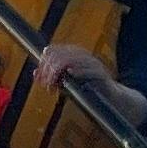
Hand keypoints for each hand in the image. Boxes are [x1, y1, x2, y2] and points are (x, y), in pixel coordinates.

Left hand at [27, 42, 146, 123]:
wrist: (111, 98)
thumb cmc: (87, 88)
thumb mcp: (66, 82)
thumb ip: (52, 77)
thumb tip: (35, 73)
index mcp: (74, 54)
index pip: (53, 50)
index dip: (43, 62)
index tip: (38, 76)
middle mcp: (83, 56)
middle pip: (60, 55)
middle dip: (48, 69)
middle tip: (44, 83)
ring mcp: (93, 63)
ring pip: (72, 60)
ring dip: (59, 72)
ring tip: (52, 84)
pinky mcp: (101, 74)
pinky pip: (90, 69)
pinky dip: (79, 70)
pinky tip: (70, 74)